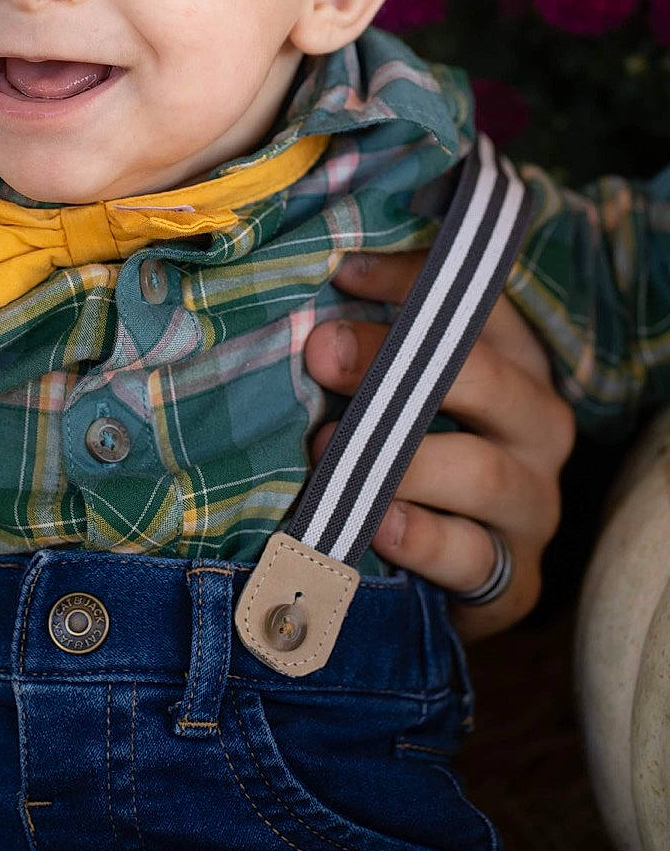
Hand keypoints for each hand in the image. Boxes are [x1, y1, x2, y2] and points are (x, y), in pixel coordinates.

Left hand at [303, 250, 574, 639]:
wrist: (448, 572)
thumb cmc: (412, 452)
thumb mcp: (404, 389)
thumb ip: (375, 347)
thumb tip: (311, 299)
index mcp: (517, 362)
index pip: (478, 305)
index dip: (413, 281)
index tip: (342, 272)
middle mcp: (539, 424)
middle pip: (484, 378)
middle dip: (395, 361)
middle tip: (322, 351)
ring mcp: (535, 503)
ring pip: (482, 471)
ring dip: (399, 458)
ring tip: (323, 447)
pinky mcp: (515, 578)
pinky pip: (472, 555)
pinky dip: (421, 538)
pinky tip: (375, 523)